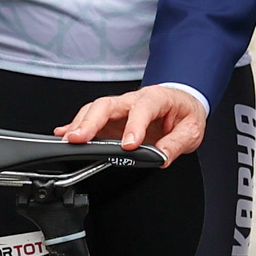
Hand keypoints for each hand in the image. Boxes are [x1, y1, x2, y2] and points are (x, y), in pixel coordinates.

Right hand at [59, 82, 205, 164]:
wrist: (182, 104)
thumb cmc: (184, 113)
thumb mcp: (191, 130)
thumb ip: (176, 144)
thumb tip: (161, 157)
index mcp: (157, 98)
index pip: (143, 108)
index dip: (134, 126)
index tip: (128, 145)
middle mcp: (134, 99)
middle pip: (108, 104)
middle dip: (91, 121)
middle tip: (80, 139)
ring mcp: (120, 108)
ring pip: (95, 110)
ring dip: (80, 124)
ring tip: (68, 139)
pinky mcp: (112, 119)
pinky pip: (91, 118)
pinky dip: (75, 125)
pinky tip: (63, 134)